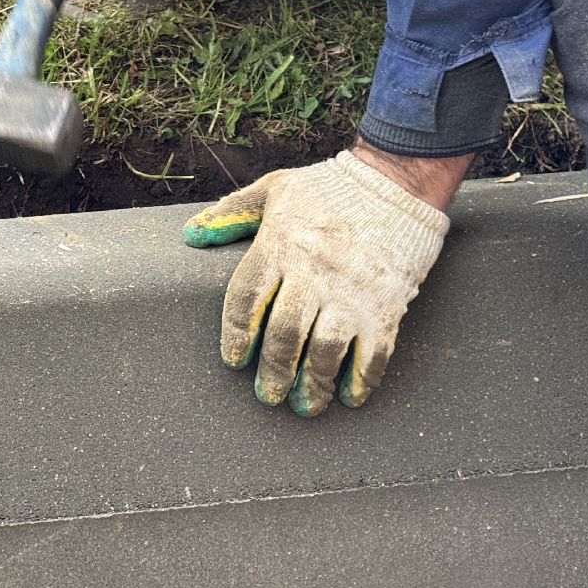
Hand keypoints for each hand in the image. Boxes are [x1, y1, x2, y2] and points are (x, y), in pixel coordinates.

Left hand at [182, 151, 451, 416]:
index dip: (237, 334)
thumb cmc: (329, 187)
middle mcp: (313, 272)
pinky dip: (361, 378)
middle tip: (267, 395)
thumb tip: (190, 235)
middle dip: (274, 370)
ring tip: (304, 405)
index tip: (234, 360)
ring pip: (326, 350)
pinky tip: (350, 397)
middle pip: (285, 333)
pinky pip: (373, 351)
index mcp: (280, 245)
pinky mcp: (387, 304)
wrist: (396, 181)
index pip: (247, 299)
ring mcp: (352, 291)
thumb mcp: (274, 189)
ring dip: (313, 383)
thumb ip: (232, 213)